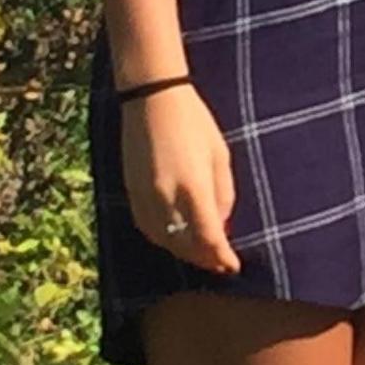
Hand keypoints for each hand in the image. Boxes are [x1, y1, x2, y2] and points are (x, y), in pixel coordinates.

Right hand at [122, 83, 241, 273]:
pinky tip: (176, 238)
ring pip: (165, 241)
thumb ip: (223, 195)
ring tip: (201, 255)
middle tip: (221, 264)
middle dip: (205, 258)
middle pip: (187, 245)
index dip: (222, 258)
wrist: (152, 98)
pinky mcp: (131, 191)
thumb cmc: (195, 122)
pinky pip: (147, 228)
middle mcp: (167, 197)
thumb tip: (221, 226)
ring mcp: (145, 196)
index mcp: (194, 187)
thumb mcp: (220, 156)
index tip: (233, 266)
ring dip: (185, 252)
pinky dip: (163, 239)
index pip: (210, 238)